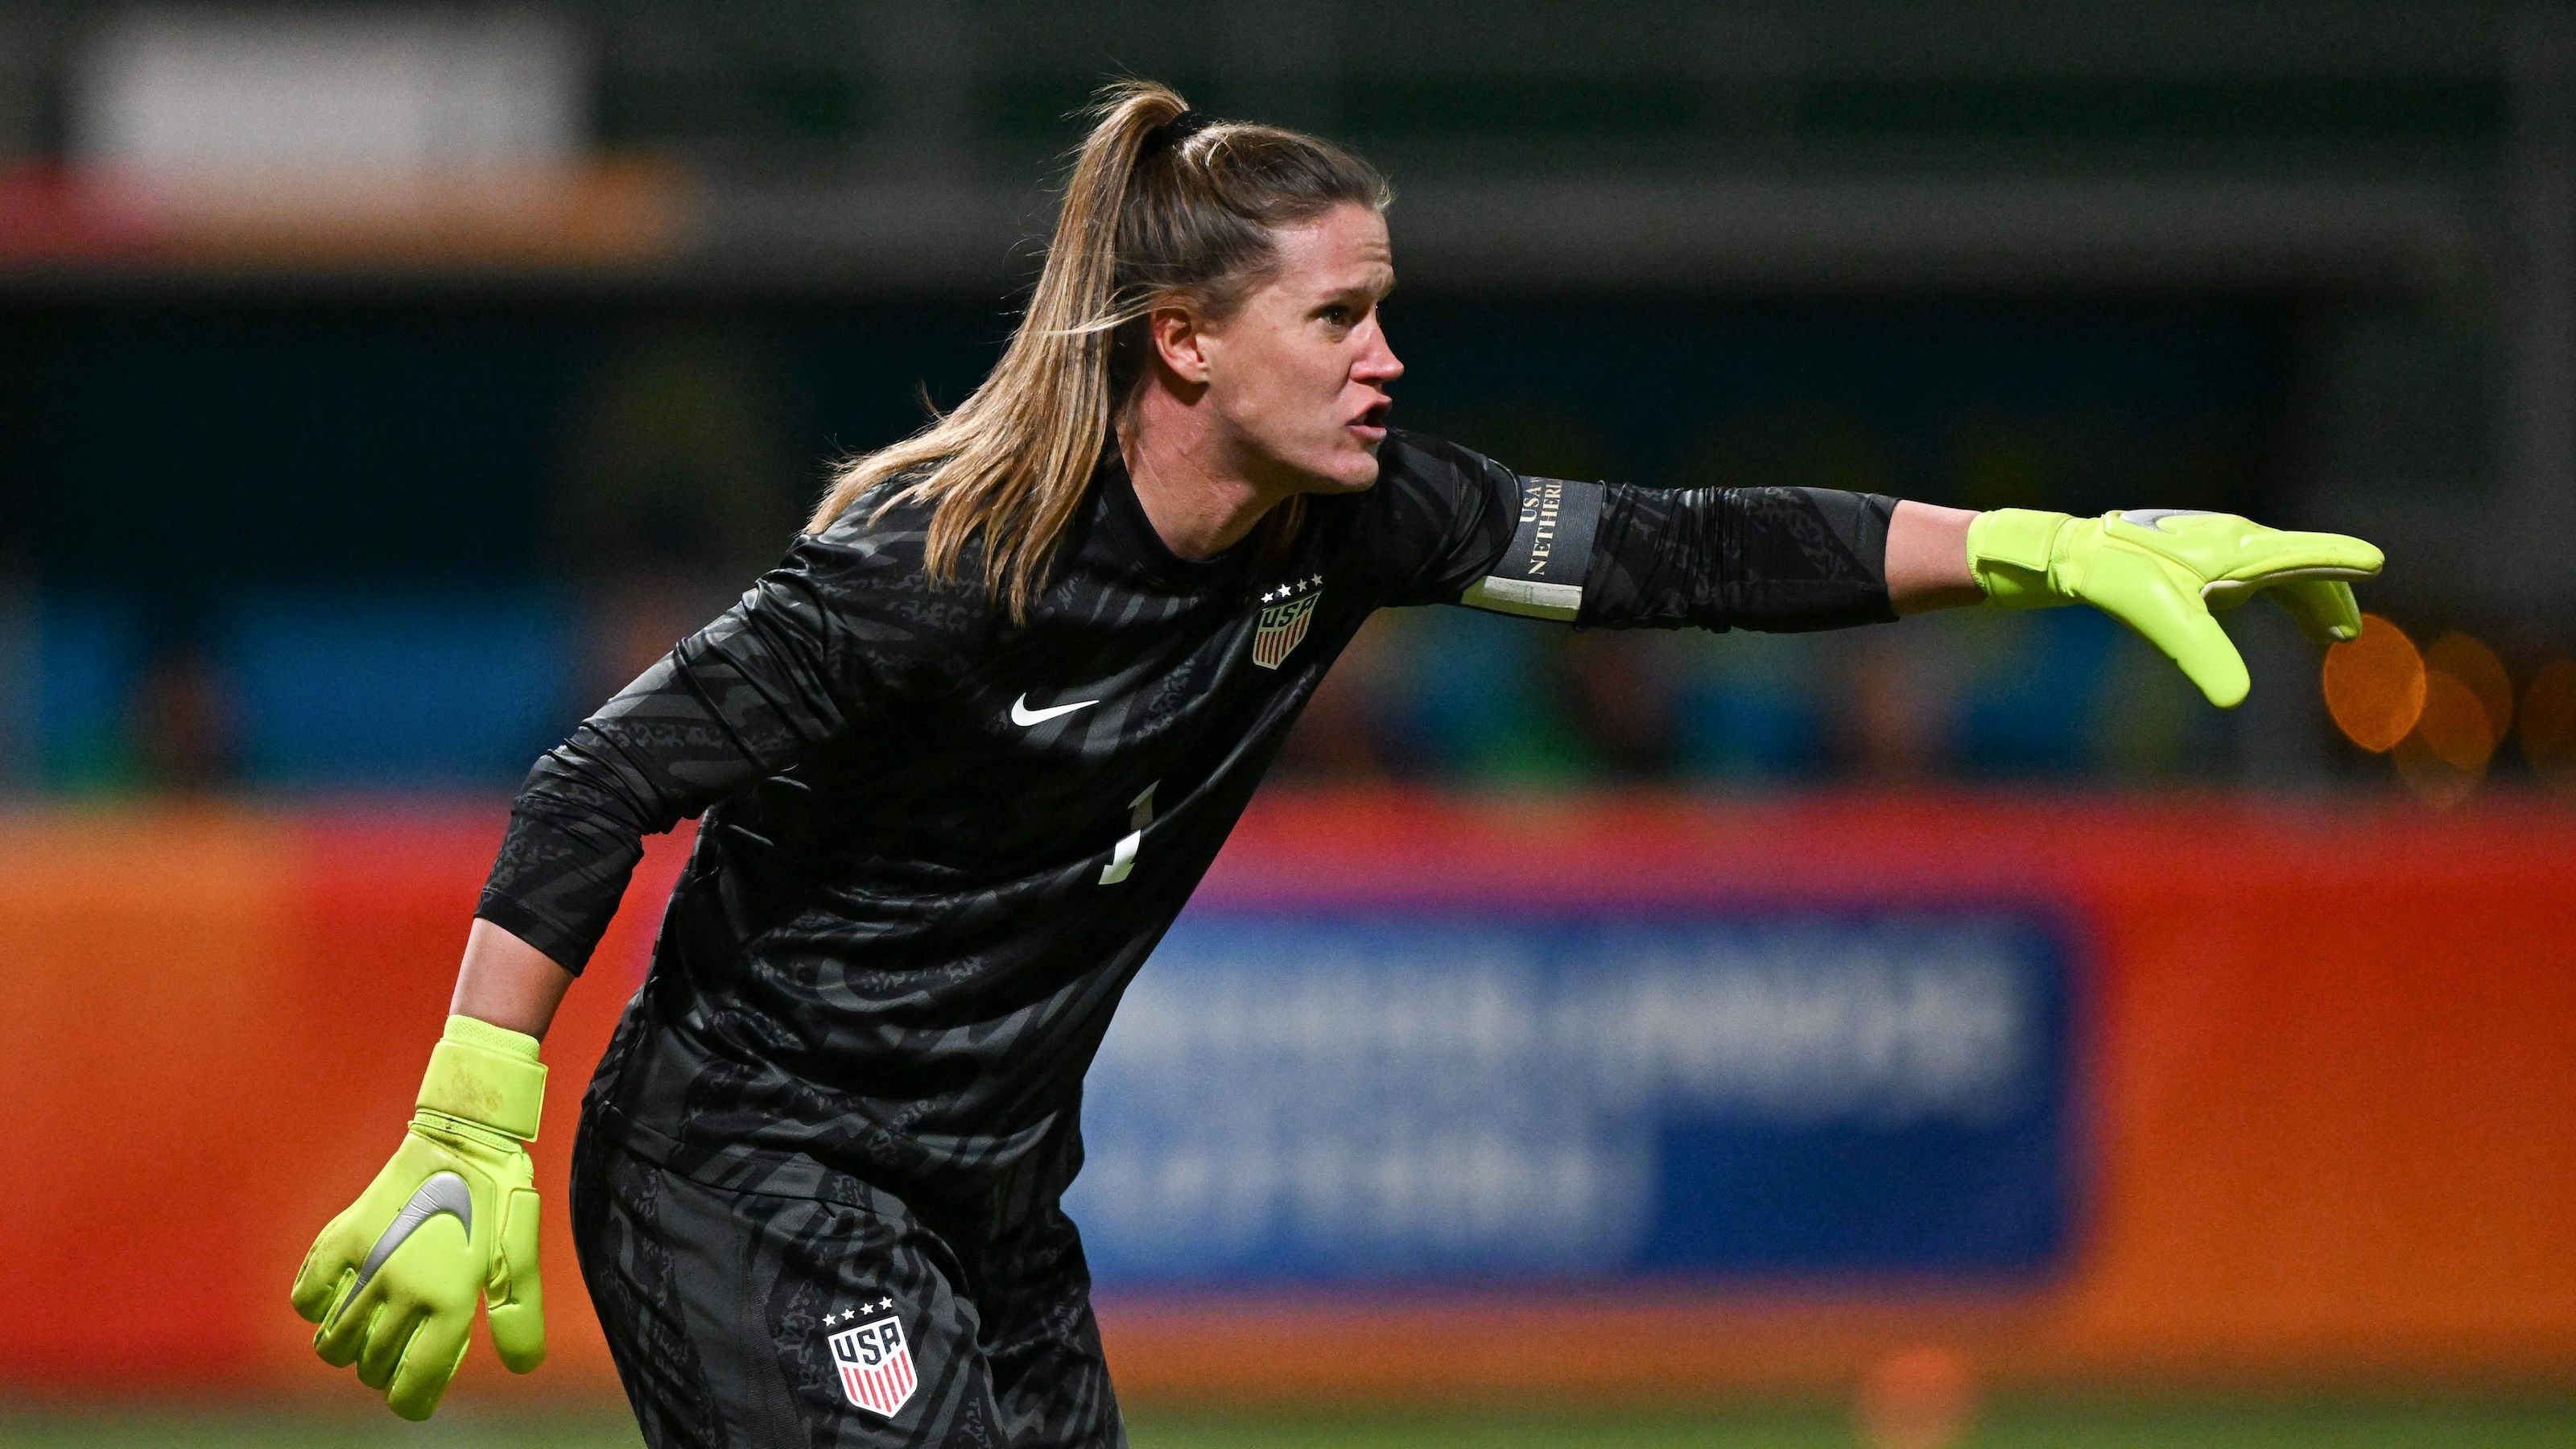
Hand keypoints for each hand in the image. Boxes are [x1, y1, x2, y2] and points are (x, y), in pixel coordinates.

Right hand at [291, 1015, 548, 1418]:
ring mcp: (369, 1263)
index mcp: (452, 1301)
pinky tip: (342, 1293)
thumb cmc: (497, 1202)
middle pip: (372, 1367)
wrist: (465, 1139)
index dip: (412, 1400)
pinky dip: (317, 1308)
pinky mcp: (342, 1238)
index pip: (412, 1385)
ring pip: (334, 1344)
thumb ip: (520, 1319)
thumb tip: (520, 1369)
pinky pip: (306, 1300)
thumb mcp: (519, 1261)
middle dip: (386, 1368)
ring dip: (349, 1347)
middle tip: (403, 1342)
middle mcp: (406, 1289)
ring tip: (370, 1325)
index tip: (412, 1395)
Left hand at [1966, 507, 2383, 707]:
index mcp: (2238, 550)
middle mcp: (2236, 541)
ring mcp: (2221, 547)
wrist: (2080, 555)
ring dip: (2308, 600)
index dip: (2339, 562)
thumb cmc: (2122, 580)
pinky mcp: (2204, 558)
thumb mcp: (2165, 620)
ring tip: (2330, 634)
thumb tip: (2237, 699)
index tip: (2375, 562)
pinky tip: (2282, 616)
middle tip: (2347, 636)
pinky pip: (2257, 576)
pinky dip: (2280, 596)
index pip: (2303, 556)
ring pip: (2280, 573)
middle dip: (2329, 600)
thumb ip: (2203, 655)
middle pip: (2300, 568)